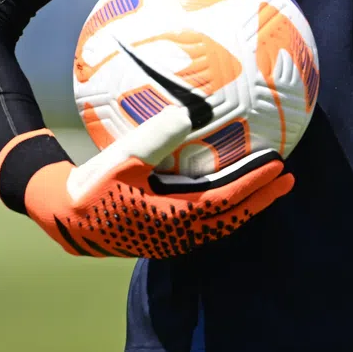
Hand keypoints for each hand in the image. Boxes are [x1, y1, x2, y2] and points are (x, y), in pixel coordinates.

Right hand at [23, 106, 292, 258]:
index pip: (225, 202)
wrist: (64, 216)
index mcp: (171, 219)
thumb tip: (194, 111)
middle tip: (289, 179)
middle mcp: (177, 236)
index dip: (254, 186)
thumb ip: (158, 136)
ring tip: (269, 185)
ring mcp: (171, 240)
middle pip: (231, 218)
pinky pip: (206, 224)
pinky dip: (226, 208)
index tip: (279, 167)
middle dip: (261, 199)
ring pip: (221, 224)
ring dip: (246, 205)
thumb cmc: (92, 185)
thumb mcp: (122, 157)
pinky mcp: (164, 237)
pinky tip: (231, 189)